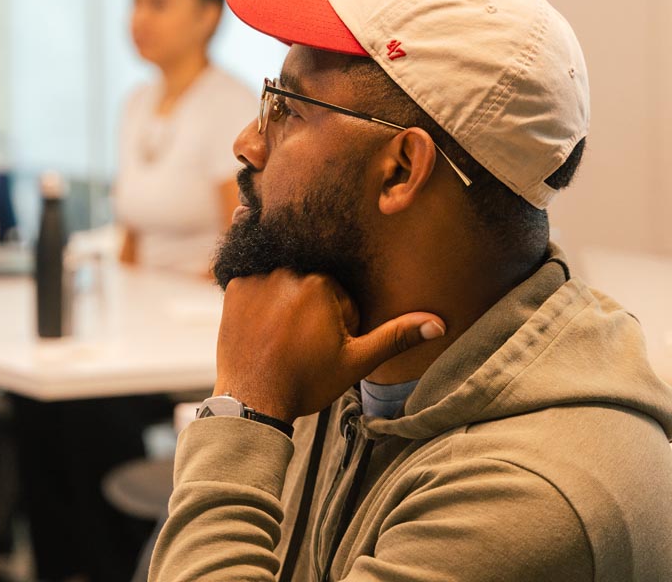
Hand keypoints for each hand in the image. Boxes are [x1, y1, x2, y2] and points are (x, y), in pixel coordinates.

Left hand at [213, 270, 444, 422]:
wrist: (253, 401)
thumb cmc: (306, 382)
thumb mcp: (356, 361)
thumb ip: (395, 337)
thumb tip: (437, 323)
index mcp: (320, 283)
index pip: (338, 294)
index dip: (336, 323)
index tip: (323, 346)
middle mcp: (286, 271)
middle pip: (309, 286)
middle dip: (310, 311)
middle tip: (300, 346)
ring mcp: (256, 278)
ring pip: (282, 285)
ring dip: (284, 305)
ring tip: (280, 340)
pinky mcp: (234, 288)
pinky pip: (253, 285)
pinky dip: (258, 303)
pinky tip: (260, 329)